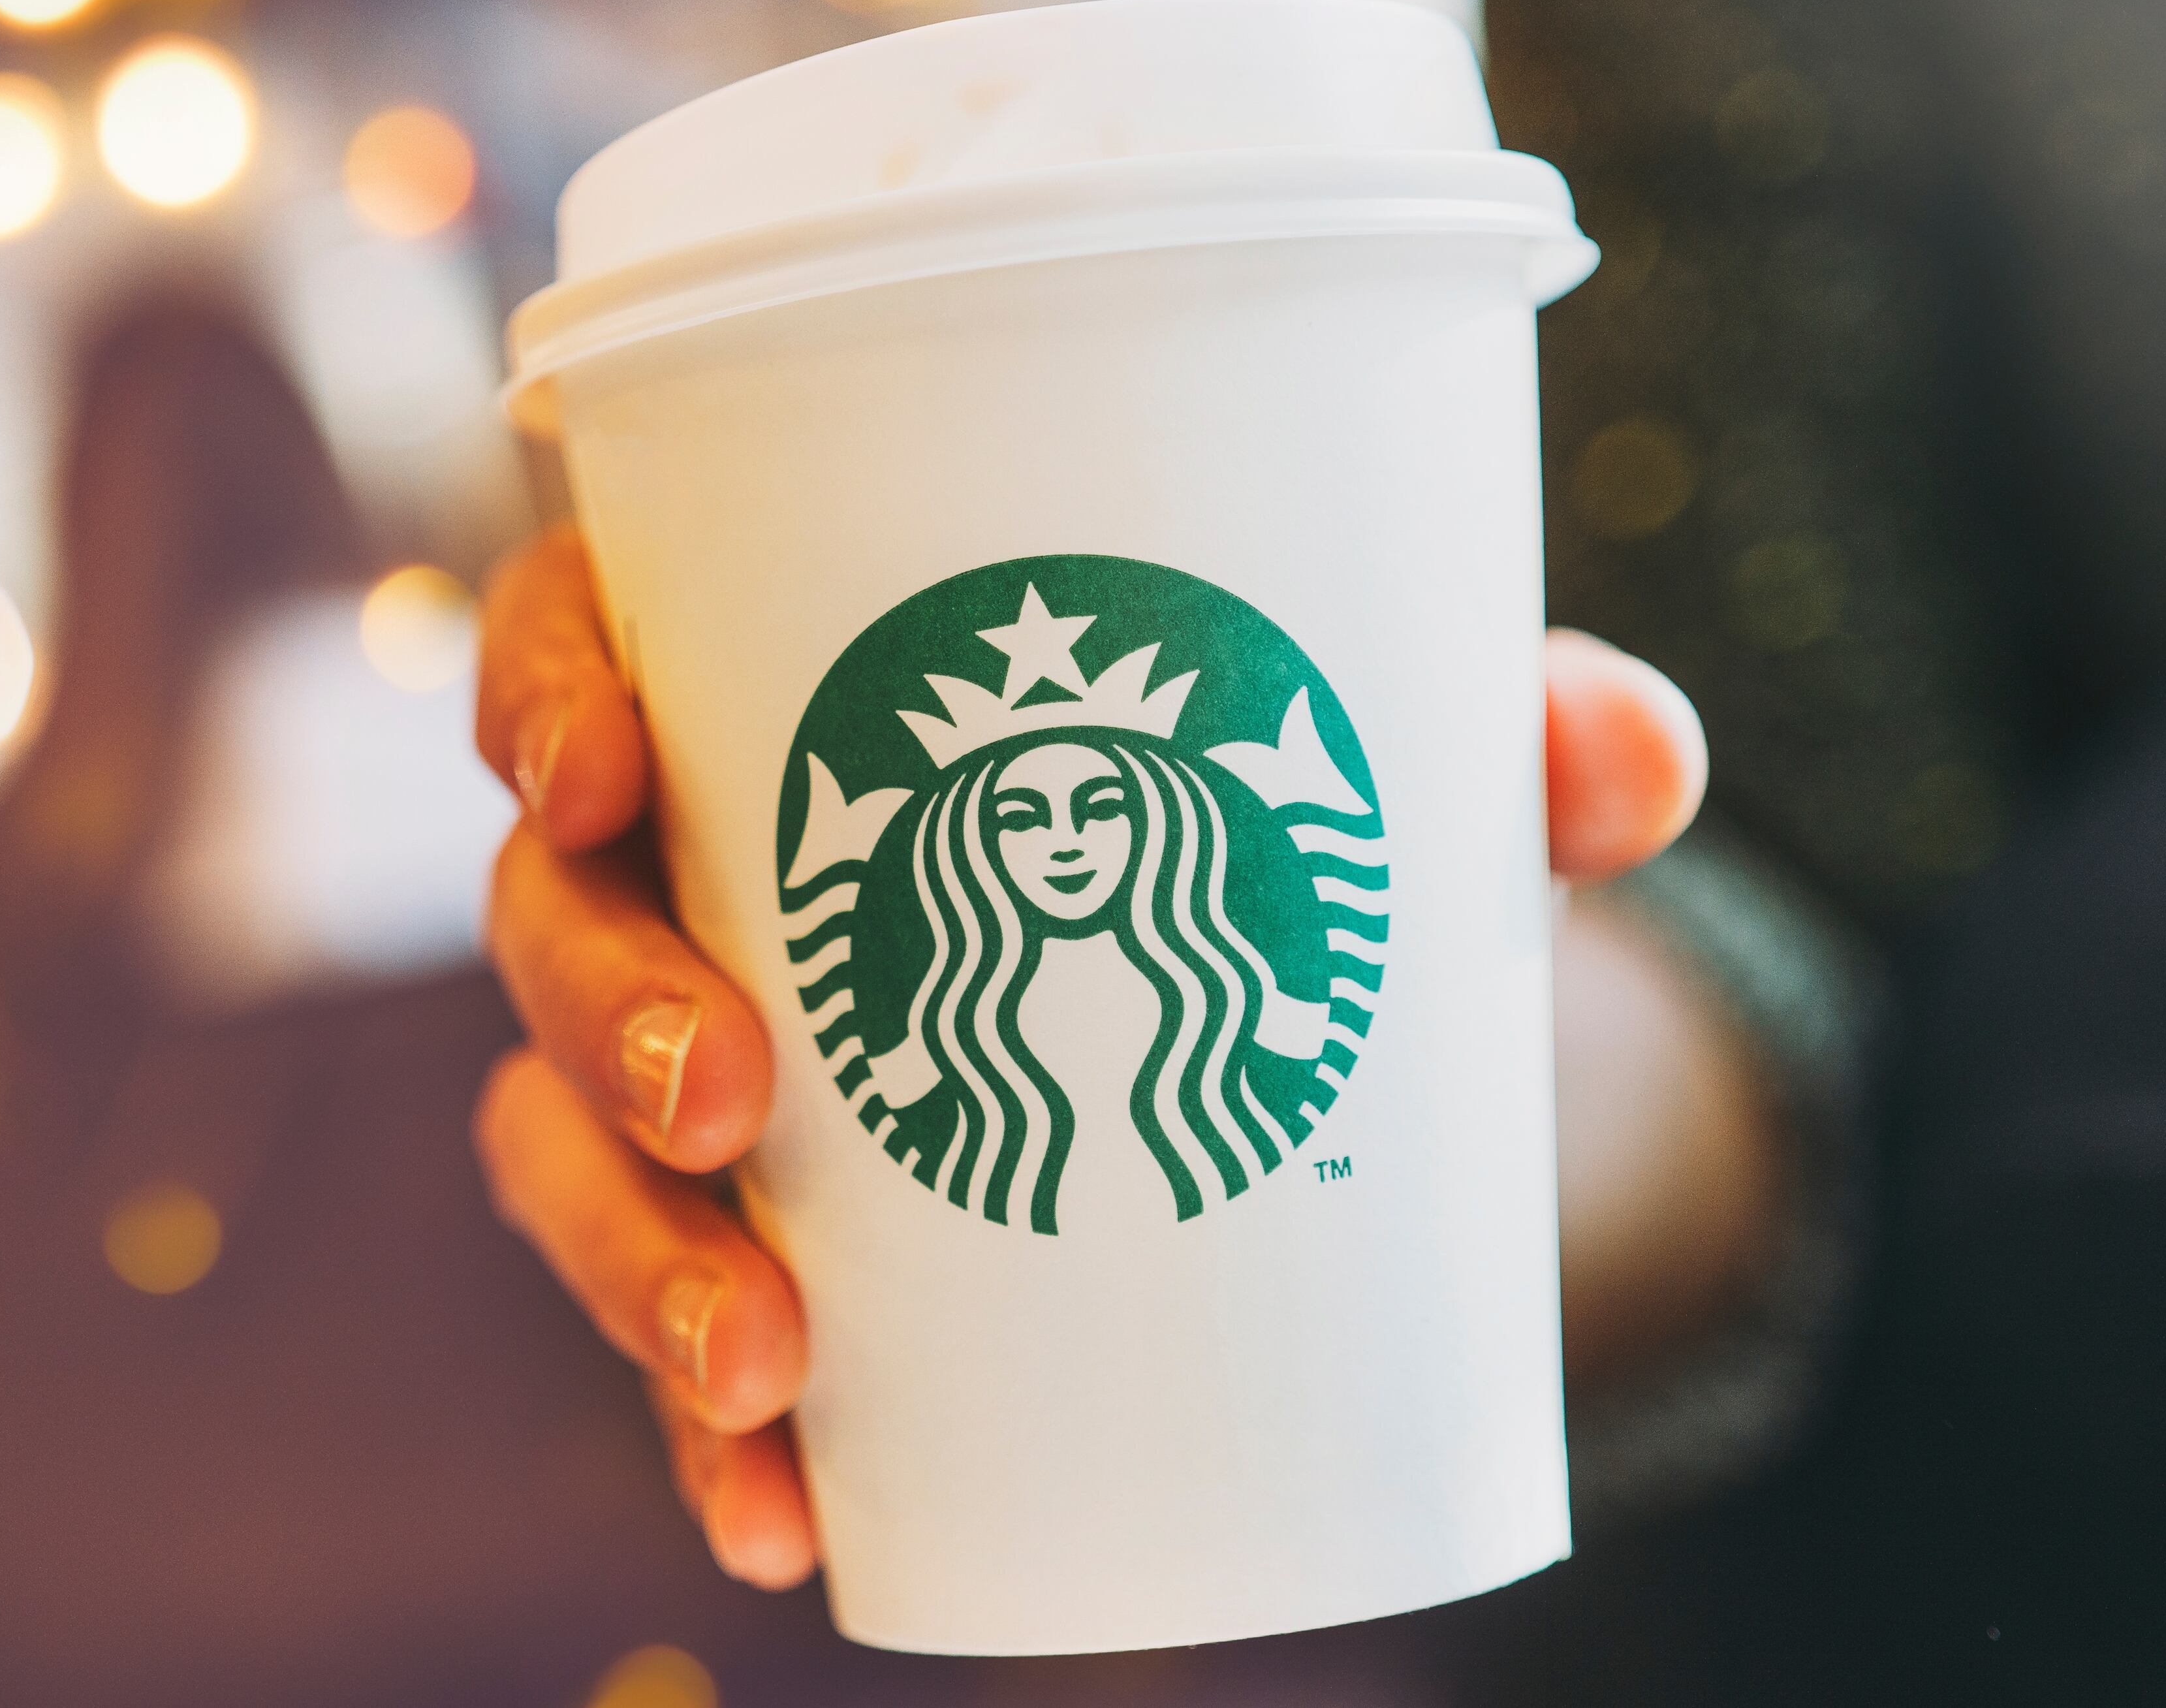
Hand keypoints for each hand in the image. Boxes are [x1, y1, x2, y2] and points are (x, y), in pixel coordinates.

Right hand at [471, 527, 1709, 1588]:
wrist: (1266, 1019)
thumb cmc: (1250, 824)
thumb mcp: (1366, 767)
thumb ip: (1502, 735)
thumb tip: (1627, 754)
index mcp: (760, 694)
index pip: (571, 645)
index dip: (538, 691)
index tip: (604, 765)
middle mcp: (679, 880)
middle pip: (545, 920)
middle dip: (604, 1016)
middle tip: (730, 1099)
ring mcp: (683, 1075)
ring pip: (565, 1149)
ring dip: (632, 1262)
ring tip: (761, 1363)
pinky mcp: (741, 1244)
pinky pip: (673, 1337)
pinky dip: (712, 1441)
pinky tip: (781, 1521)